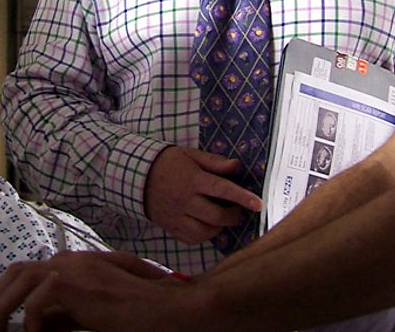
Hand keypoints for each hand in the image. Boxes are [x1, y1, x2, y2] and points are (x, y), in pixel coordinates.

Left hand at [0, 251, 191, 331]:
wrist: (166, 309)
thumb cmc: (133, 313)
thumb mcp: (89, 313)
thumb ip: (62, 314)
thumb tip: (35, 326)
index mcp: (72, 264)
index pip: (24, 273)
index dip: (5, 296)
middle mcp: (69, 259)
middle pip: (15, 272)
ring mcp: (73, 267)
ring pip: (20, 282)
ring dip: (2, 310)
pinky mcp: (77, 283)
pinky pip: (38, 305)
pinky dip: (33, 325)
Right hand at [144, 146, 263, 243]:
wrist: (135, 175)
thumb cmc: (167, 162)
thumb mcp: (190, 155)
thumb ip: (215, 162)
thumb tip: (237, 166)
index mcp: (192, 179)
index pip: (222, 189)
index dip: (242, 197)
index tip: (258, 204)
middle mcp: (185, 200)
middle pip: (216, 216)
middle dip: (234, 216)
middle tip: (238, 210)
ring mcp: (177, 216)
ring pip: (205, 231)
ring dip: (220, 227)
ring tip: (222, 217)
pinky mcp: (171, 227)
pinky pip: (192, 238)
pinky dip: (205, 235)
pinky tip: (208, 225)